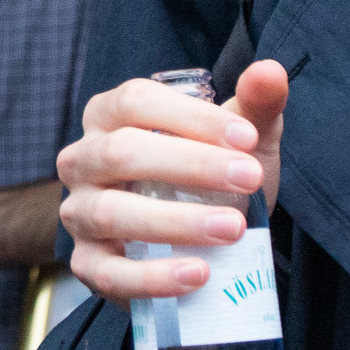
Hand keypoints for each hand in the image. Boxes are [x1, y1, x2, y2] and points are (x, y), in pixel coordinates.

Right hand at [56, 61, 287, 304]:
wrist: (201, 244)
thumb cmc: (210, 180)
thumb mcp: (239, 142)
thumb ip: (255, 107)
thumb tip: (270, 71)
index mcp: (109, 117)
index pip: (136, 102)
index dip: (191, 116)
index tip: (247, 137)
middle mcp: (83, 160)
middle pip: (121, 153)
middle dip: (190, 165)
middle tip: (249, 178)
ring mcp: (79, 214)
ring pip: (111, 214)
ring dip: (175, 221)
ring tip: (233, 228)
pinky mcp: (87, 265)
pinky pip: (109, 273)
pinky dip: (154, 277)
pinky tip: (198, 274)